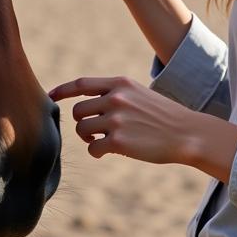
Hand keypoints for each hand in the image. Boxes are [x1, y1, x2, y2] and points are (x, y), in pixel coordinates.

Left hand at [50, 76, 236, 179]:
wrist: (186, 133)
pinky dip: (97, 152)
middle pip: (78, 111)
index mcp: (119, 83)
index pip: (81, 84)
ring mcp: (116, 119)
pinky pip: (93, 149)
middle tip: (94, 132)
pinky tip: (109, 152)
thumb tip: (85, 105)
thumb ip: (113, 94)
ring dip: (88, 138)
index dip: (62, 90)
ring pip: (82, 130)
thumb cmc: (161, 115)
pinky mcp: (119, 141)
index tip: (50, 96)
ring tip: (101, 141)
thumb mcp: (138, 94)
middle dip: (82, 122)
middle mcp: (115, 98)